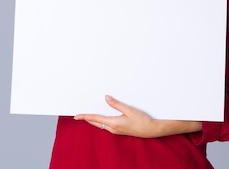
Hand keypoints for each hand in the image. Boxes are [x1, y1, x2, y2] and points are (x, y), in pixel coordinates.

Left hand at [74, 96, 201, 137]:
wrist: (151, 130)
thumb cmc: (142, 120)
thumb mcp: (129, 110)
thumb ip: (116, 104)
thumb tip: (106, 98)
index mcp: (113, 123)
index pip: (95, 119)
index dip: (85, 116)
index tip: (76, 115)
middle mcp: (113, 128)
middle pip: (96, 123)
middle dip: (87, 118)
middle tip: (79, 114)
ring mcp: (116, 130)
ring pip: (101, 124)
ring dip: (94, 119)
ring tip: (87, 114)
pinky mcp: (120, 129)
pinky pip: (106, 125)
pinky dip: (101, 120)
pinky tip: (102, 116)